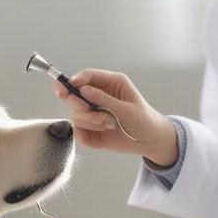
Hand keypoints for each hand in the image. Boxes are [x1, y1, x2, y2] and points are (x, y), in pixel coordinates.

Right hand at [53, 68, 178, 164]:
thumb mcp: (126, 108)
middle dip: (79, 104)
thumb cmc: (144, 120)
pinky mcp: (89, 129)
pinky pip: (78, 130)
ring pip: (76, 114)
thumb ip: (104, 99)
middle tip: (87, 109)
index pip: (86, 76)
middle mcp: (98, 95)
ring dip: (90, 121)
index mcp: (110, 83)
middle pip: (74, 95)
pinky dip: (87, 132)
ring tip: (109, 124)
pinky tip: (103, 132)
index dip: (74, 81)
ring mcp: (92, 112)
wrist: (150, 141)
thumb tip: (82, 90)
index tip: (67, 88)